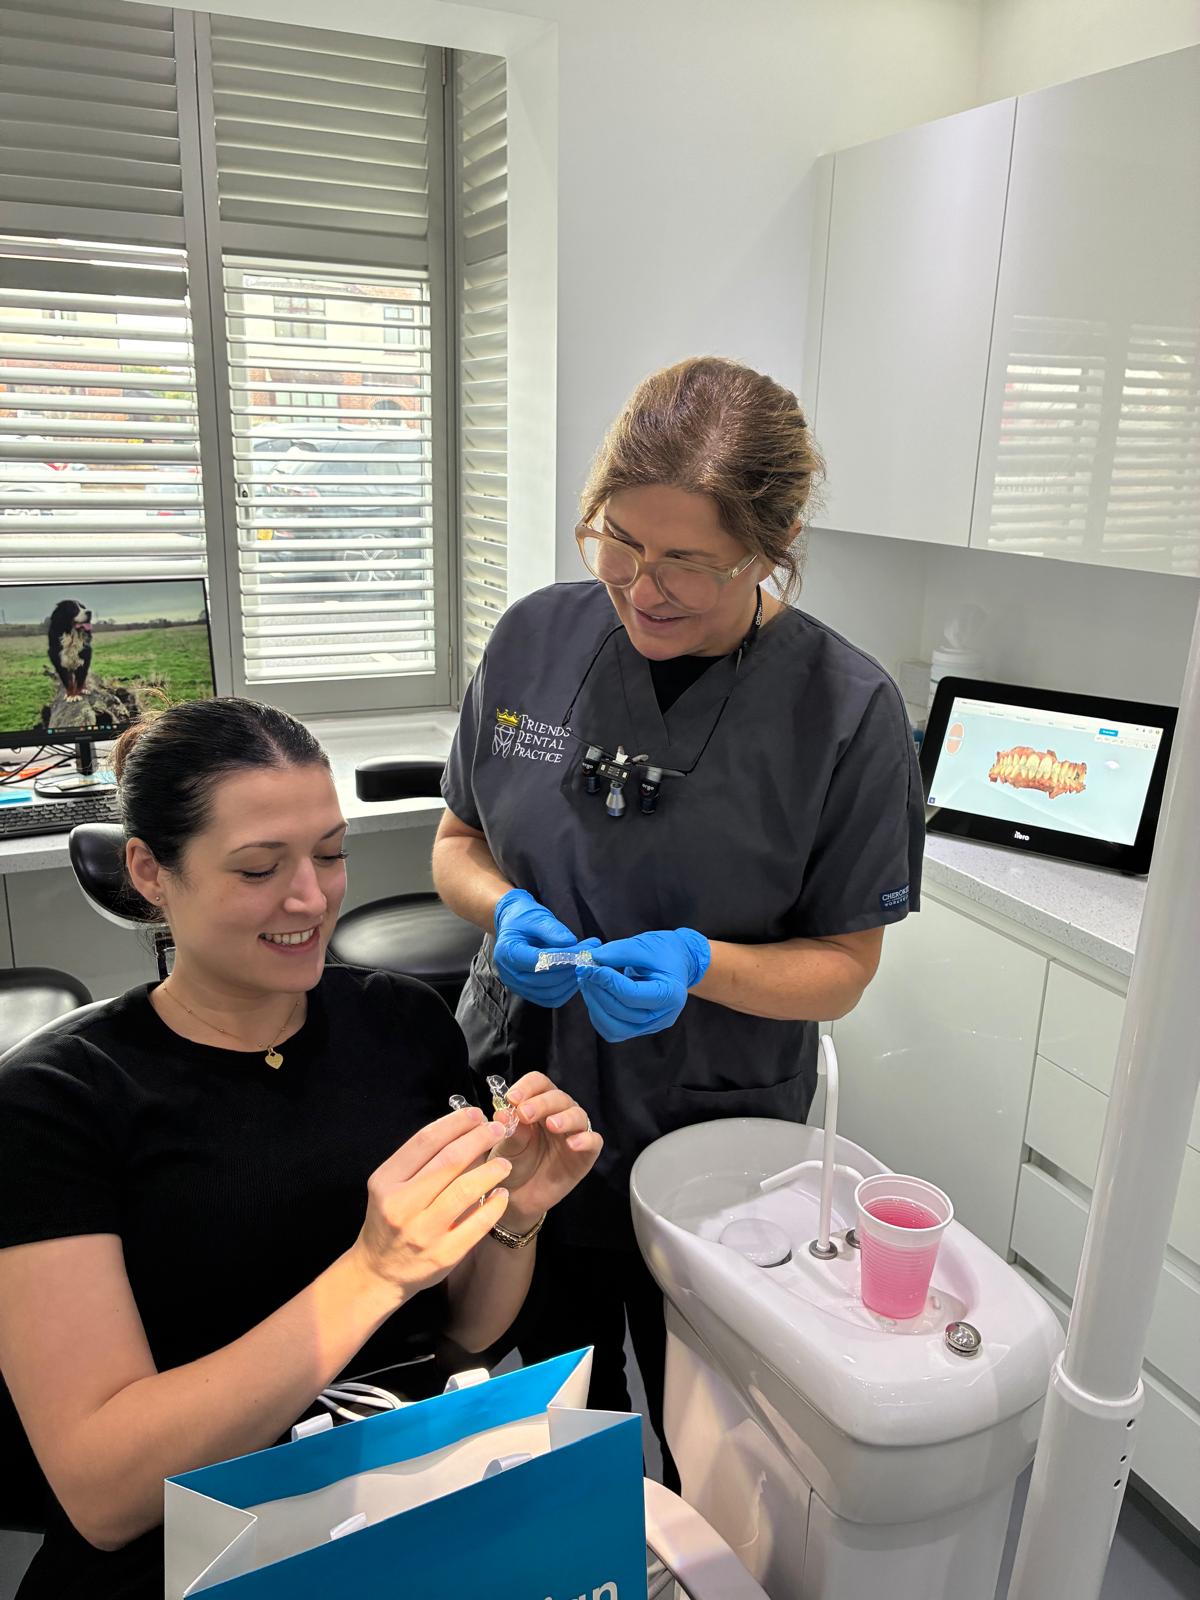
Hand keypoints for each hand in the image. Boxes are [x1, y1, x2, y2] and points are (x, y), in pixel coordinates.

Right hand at [353, 1107, 513, 1300]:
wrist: (379, 1271)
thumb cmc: (390, 1218)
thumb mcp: (391, 1185)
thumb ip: (421, 1161)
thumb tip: (465, 1131)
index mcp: (386, 1182)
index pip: (425, 1141)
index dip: (455, 1123)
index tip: (476, 1114)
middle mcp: (402, 1205)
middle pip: (448, 1161)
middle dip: (478, 1139)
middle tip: (497, 1130)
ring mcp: (423, 1232)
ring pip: (465, 1190)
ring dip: (491, 1171)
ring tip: (504, 1164)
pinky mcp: (444, 1255)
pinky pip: (477, 1224)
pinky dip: (494, 1205)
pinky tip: (502, 1195)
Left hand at [488, 1072, 602, 1227]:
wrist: (518, 1198)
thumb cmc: (512, 1164)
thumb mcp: (505, 1147)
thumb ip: (509, 1130)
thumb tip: (503, 1113)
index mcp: (537, 1104)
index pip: (538, 1083)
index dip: (527, 1087)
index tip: (512, 1098)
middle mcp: (558, 1113)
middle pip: (557, 1097)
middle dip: (541, 1103)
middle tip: (525, 1114)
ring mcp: (574, 1132)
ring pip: (578, 1114)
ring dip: (565, 1117)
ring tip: (551, 1125)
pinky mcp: (586, 1154)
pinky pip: (594, 1141)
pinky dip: (586, 1139)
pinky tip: (573, 1143)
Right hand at [493, 888, 597, 1006]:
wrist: (514, 926)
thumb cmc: (525, 918)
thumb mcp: (537, 916)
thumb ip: (552, 929)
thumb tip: (571, 942)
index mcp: (507, 951)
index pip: (539, 961)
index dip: (564, 957)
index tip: (585, 950)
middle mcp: (508, 973)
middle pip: (545, 980)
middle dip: (571, 968)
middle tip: (590, 955)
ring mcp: (517, 986)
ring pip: (550, 993)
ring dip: (572, 980)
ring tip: (585, 963)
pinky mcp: (527, 993)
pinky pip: (551, 999)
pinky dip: (567, 989)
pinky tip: (576, 974)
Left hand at [576, 928, 710, 1042]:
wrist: (677, 961)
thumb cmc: (664, 951)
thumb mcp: (644, 945)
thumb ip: (618, 952)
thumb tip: (590, 959)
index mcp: (671, 994)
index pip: (632, 994)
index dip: (607, 981)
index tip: (588, 966)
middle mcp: (663, 1016)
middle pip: (621, 1012)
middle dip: (597, 991)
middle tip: (583, 970)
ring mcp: (651, 1027)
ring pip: (614, 1028)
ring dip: (594, 1005)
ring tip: (586, 982)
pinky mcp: (639, 1029)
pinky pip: (612, 1030)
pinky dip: (598, 1014)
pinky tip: (593, 994)